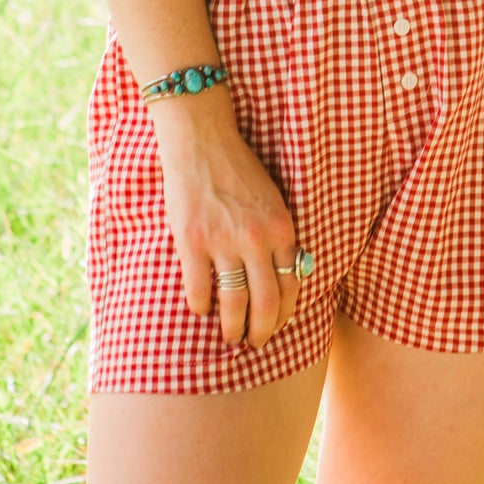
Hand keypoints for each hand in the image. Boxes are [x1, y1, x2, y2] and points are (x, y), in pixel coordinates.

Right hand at [154, 91, 300, 349]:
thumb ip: (279, 235)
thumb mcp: (272, 199)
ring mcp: (223, 241)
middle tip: (255, 343)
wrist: (202, 139)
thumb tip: (287, 274)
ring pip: (233, 304)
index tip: (278, 325)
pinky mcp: (192, 241)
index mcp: (281, 227)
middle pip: (266, 304)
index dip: (286, 314)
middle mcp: (256, 238)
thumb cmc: (239, 169)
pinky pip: (199, 291)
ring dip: (232, 329)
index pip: (292, 285)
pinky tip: (201, 308)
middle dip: (262, 331)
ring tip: (230, 337)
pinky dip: (201, 307)